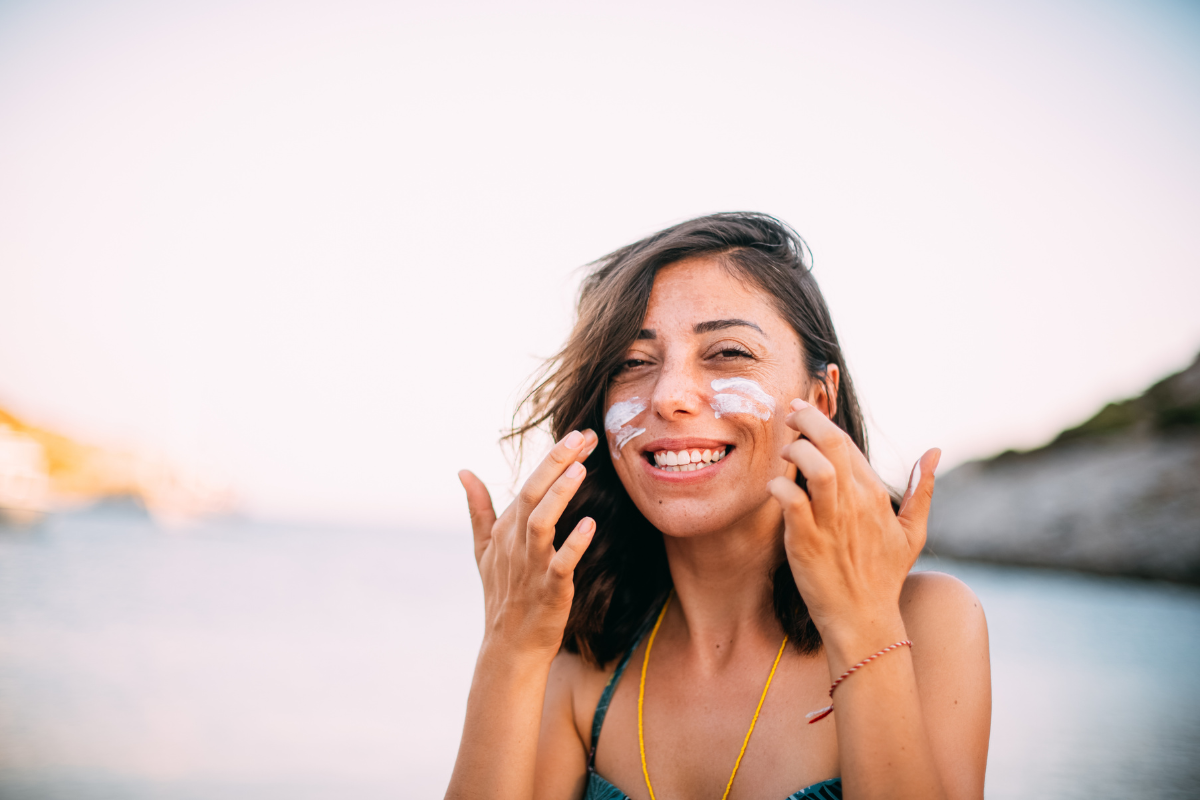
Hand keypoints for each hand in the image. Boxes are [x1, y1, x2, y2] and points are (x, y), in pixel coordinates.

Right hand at [458, 429, 599, 658]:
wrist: (509, 646)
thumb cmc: (502, 594)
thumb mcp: (484, 549)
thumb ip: (478, 508)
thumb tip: (463, 471)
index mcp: (505, 529)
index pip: (530, 483)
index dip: (554, 457)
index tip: (581, 434)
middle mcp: (515, 542)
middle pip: (532, 494)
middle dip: (555, 462)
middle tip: (581, 436)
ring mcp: (530, 566)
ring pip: (540, 523)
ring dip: (559, 495)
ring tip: (579, 470)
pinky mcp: (548, 590)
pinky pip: (560, 564)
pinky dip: (573, 544)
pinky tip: (589, 525)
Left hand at [766, 398, 939, 642]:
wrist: (864, 619)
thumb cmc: (884, 576)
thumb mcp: (913, 532)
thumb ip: (921, 490)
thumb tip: (935, 452)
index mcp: (874, 495)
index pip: (847, 444)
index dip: (823, 423)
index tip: (803, 412)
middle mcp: (855, 503)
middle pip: (832, 444)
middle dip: (807, 419)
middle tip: (790, 413)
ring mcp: (831, 521)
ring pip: (816, 467)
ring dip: (796, 450)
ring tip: (785, 450)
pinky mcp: (806, 541)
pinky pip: (792, 501)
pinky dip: (780, 486)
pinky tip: (774, 485)